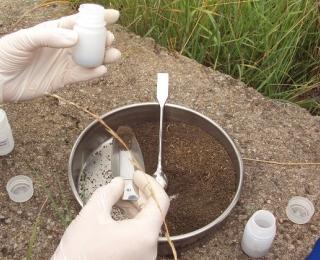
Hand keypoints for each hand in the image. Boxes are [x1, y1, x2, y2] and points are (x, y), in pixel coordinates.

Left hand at [0, 9, 120, 102]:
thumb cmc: (6, 54)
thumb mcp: (24, 39)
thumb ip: (49, 37)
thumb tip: (75, 38)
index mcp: (53, 31)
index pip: (77, 22)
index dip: (96, 18)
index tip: (113, 15)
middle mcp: (61, 47)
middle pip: (87, 42)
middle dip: (101, 39)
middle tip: (109, 40)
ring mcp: (63, 63)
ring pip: (88, 59)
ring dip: (102, 57)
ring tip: (114, 55)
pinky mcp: (62, 79)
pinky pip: (81, 76)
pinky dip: (92, 74)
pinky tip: (101, 70)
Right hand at [51, 170, 169, 259]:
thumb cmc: (79, 255)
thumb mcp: (92, 215)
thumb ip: (109, 193)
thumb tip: (118, 183)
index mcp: (144, 235)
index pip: (160, 201)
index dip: (150, 183)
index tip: (138, 176)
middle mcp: (149, 248)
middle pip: (154, 212)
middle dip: (140, 194)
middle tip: (126, 184)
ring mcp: (144, 257)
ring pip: (147, 224)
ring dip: (135, 207)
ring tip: (119, 198)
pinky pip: (140, 236)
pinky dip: (132, 221)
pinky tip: (118, 213)